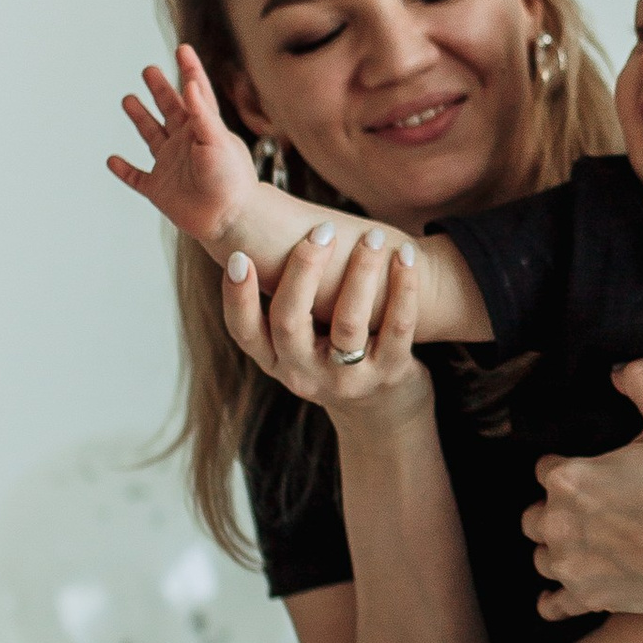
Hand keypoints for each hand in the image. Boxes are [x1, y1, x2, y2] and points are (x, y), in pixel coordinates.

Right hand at [109, 44, 260, 249]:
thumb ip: (202, 113)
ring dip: (140, 118)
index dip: (189, 70)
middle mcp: (186, 143)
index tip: (182, 48)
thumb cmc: (231, 180)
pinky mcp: (160, 189)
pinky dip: (124, 170)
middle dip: (159, 89)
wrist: (230, 219)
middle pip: (170, 109)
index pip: (195, 92)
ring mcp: (171, 165)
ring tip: (128, 99)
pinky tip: (112, 160)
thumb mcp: (218, 140)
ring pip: (151, 136)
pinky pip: (137, 177)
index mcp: (203, 128)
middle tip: (148, 70)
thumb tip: (190, 83)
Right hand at [220, 220, 436, 426]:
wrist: (382, 412)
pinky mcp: (390, 375)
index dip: (237, 297)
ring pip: (348, 321)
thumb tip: (262, 231)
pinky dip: (403, 287)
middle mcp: (304, 375)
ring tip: (373, 237)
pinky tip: (405, 256)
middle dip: (303, 268)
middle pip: (290, 321)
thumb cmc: (332, 356)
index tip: (239, 257)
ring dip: (360, 271)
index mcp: (275, 361)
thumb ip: (285, 301)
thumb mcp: (298, 343)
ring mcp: (348, 379)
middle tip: (321, 229)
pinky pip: (398, 327)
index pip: (244, 332)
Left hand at [522, 361, 642, 626]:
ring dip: (558, 550)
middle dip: (557, 511)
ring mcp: (568, 564)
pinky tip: (564, 593)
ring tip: (587, 546)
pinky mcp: (585, 597)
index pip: (546, 469)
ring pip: (542, 555)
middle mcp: (556, 522)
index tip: (594, 476)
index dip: (568, 470)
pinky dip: (555, 599)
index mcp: (568, 478)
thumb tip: (622, 367)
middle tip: (592, 512)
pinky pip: (552, 604)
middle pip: (535, 514)